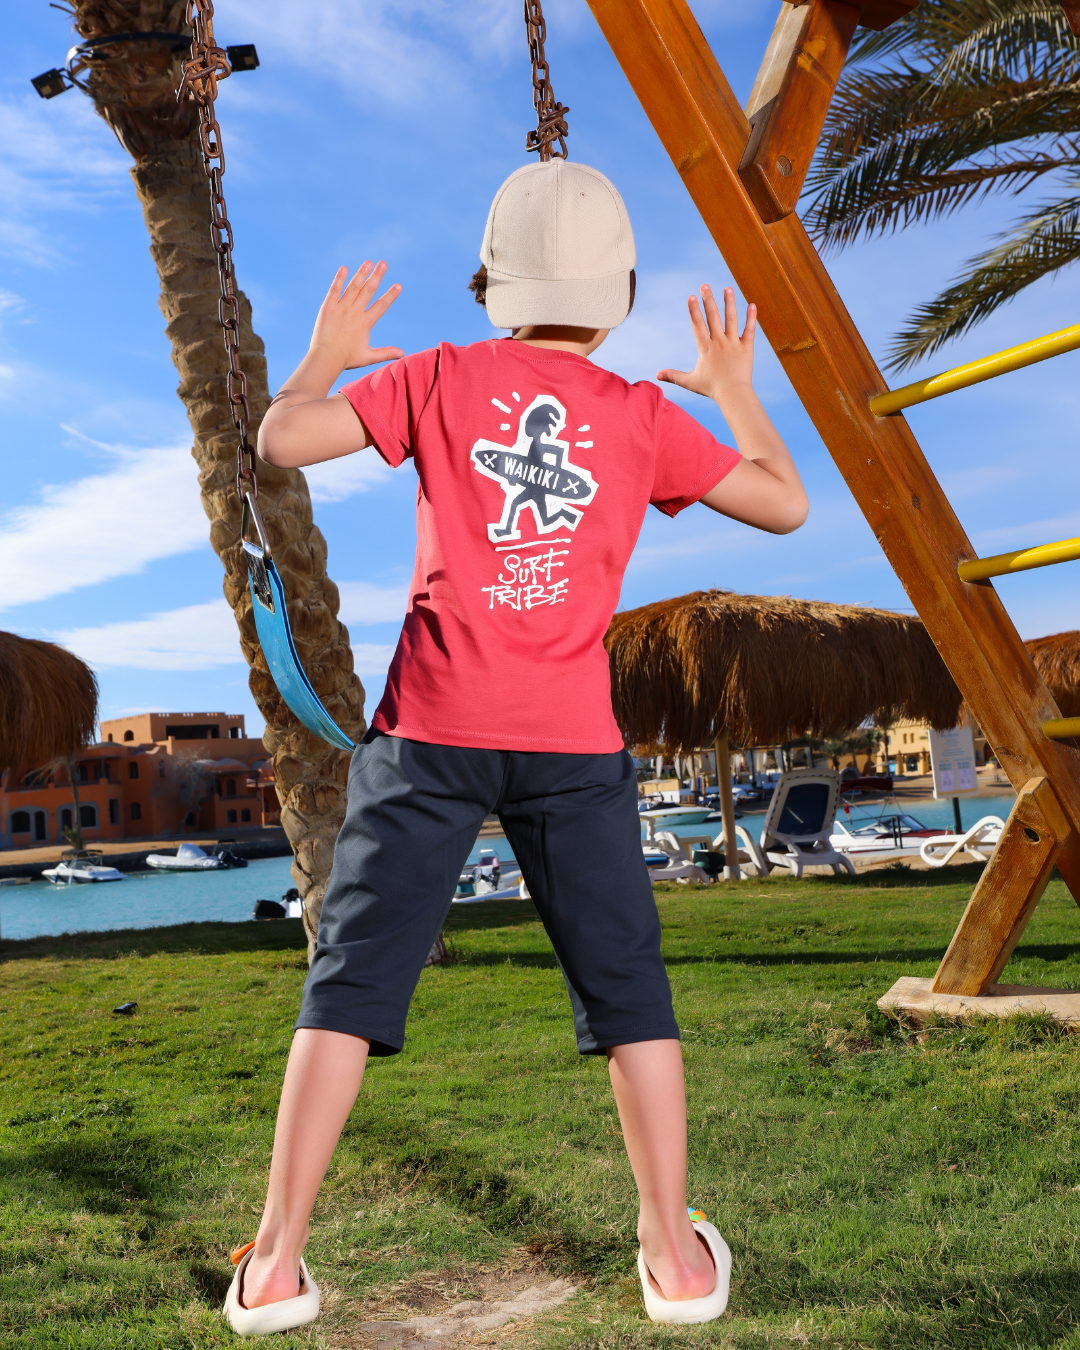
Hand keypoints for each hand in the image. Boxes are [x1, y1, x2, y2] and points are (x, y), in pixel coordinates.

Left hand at [309, 262, 403, 369]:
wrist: (325, 358)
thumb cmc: (346, 359)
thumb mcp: (368, 357)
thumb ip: (386, 353)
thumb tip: (403, 354)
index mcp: (365, 323)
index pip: (381, 306)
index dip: (390, 295)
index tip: (398, 285)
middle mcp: (354, 312)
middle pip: (368, 291)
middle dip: (377, 276)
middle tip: (383, 263)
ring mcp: (341, 308)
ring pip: (353, 287)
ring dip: (361, 274)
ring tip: (368, 262)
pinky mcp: (328, 307)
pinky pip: (334, 290)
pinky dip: (339, 279)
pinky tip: (344, 268)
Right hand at [657, 285, 754, 403]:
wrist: (733, 394)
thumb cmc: (711, 388)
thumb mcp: (690, 381)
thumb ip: (673, 376)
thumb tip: (657, 375)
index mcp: (705, 348)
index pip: (698, 325)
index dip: (694, 310)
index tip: (691, 296)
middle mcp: (719, 342)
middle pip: (713, 316)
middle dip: (708, 299)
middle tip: (705, 285)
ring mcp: (733, 343)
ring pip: (731, 318)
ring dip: (729, 302)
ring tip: (727, 288)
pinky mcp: (747, 347)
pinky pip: (750, 330)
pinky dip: (751, 317)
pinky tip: (752, 305)